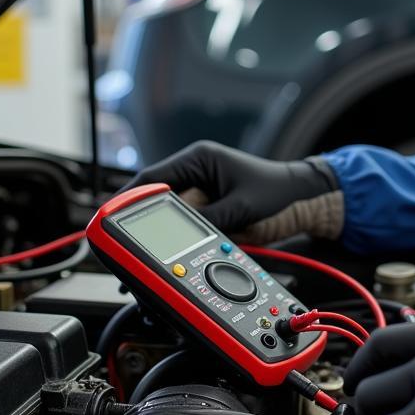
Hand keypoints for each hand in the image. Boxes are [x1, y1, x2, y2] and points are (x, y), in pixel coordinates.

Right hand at [126, 141, 342, 242]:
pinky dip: (179, 240)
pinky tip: (171, 255)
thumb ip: (210, 219)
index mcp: (199, 159)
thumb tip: (180, 236)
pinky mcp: (209, 210)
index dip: (129, 197)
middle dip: (141, 221)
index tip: (110, 214)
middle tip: (121, 242)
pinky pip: (186, 226)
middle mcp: (195, 173)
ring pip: (169, 216)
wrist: (304, 201)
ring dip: (161, 234)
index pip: (153, 177)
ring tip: (144, 255)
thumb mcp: (242, 207)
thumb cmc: (279, 192)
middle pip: (156, 199)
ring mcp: (201, 192)